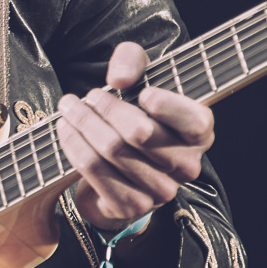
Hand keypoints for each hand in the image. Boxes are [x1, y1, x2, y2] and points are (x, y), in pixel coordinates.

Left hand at [57, 41, 214, 231]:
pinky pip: (95, 170)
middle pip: (140, 132)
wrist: (120, 166)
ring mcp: (161, 191)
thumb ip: (133, 60)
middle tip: (88, 96)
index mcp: (199, 134)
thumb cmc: (136, 111)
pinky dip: (74, 145)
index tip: (143, 93)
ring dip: (83, 124)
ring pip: (113, 150)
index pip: (195, 121)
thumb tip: (119, 80)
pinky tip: (67, 130)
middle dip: (105, 108)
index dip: (168, 106)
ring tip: (70, 108)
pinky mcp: (132, 206)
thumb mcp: (140, 75)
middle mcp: (186, 166)